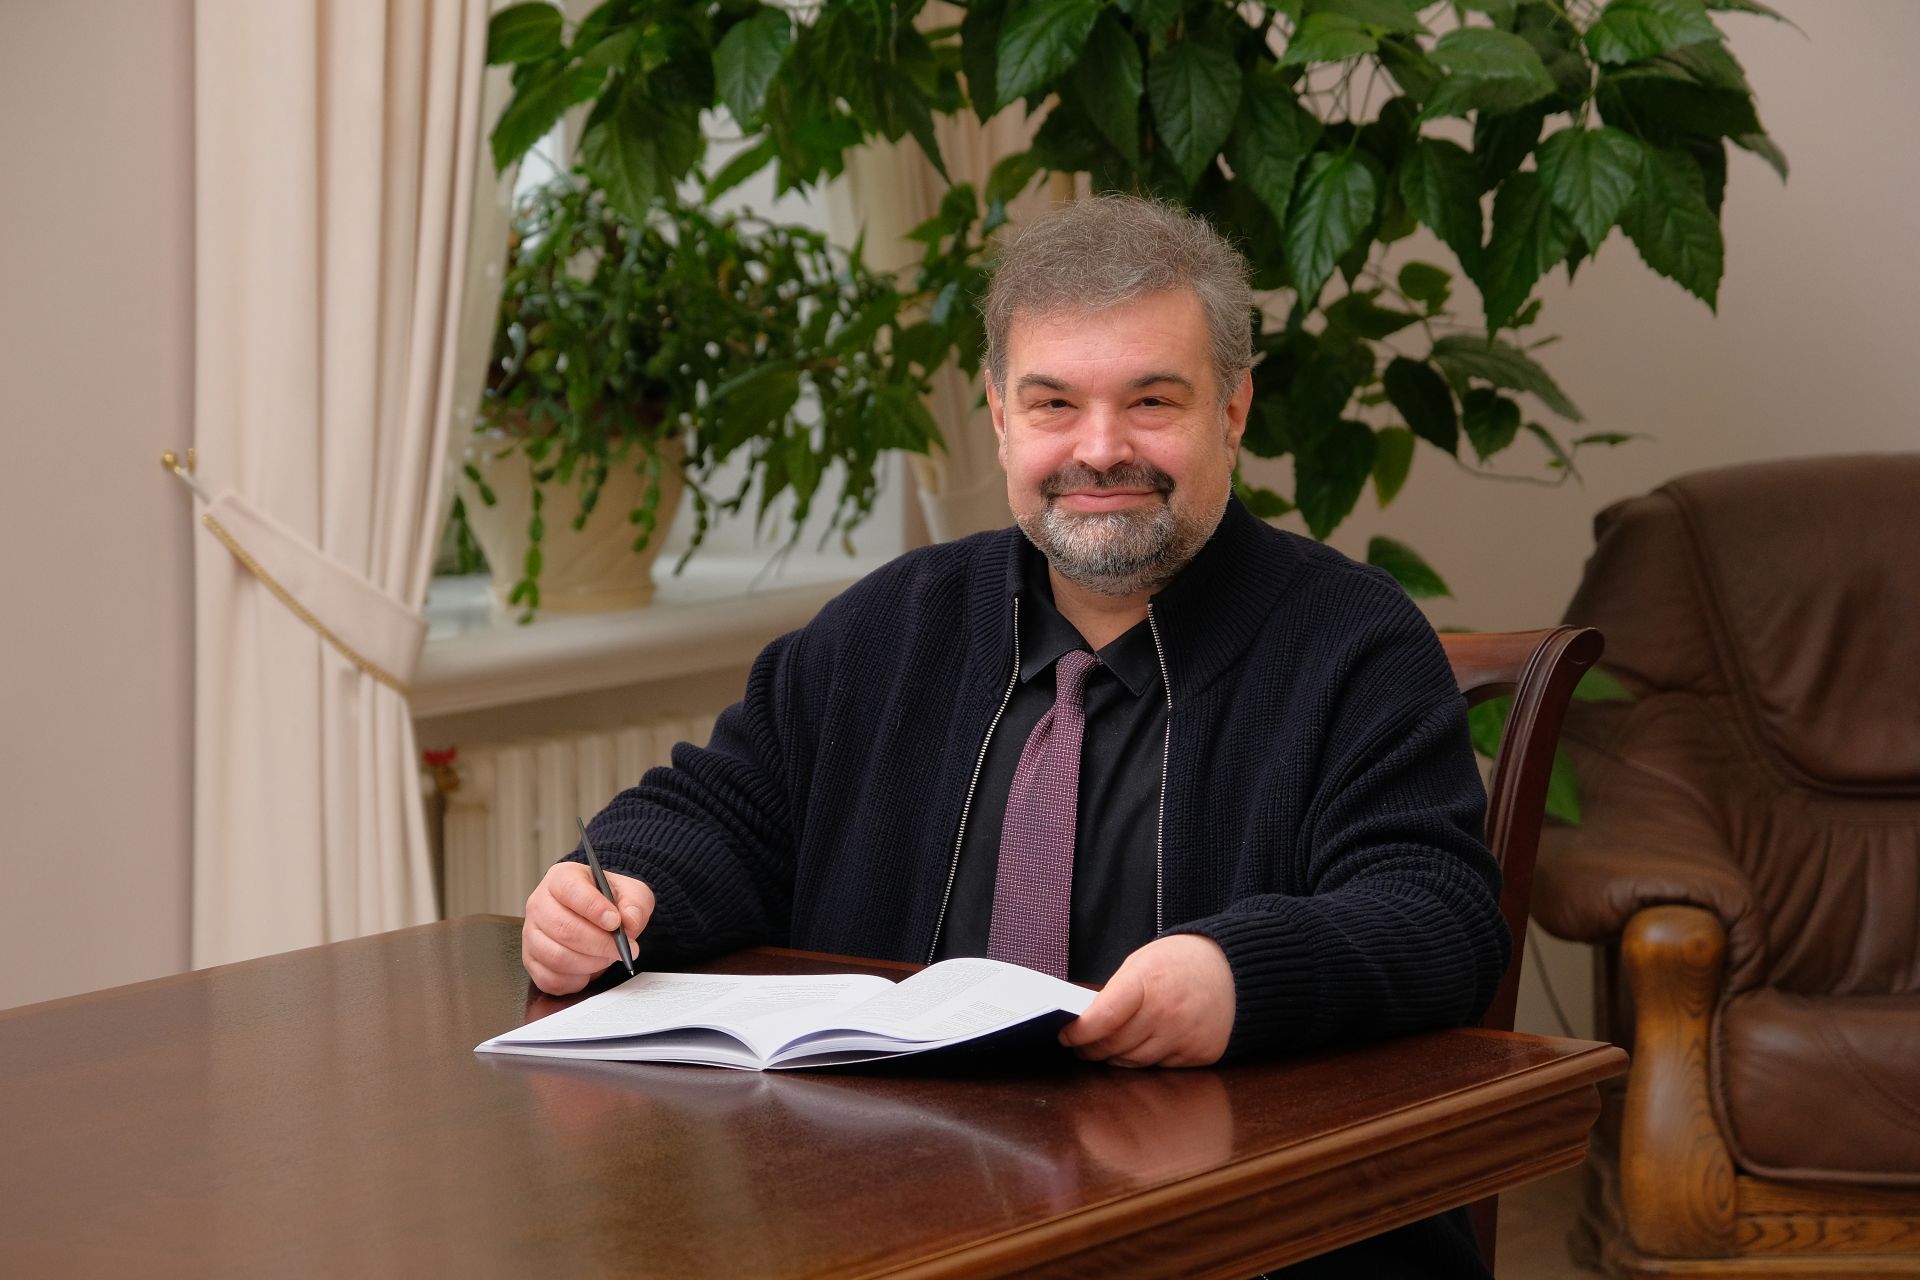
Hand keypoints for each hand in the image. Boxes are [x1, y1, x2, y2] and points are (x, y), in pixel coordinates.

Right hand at [522, 862, 654, 994]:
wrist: (598, 918)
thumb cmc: (609, 902)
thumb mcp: (631, 893)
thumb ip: (635, 904)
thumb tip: (629, 921)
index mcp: (561, 878)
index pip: (571, 890)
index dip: (594, 908)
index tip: (615, 922)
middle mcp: (539, 904)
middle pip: (563, 928)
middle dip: (598, 944)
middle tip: (622, 949)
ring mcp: (531, 933)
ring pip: (556, 957)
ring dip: (589, 964)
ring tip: (607, 958)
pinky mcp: (531, 960)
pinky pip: (550, 979)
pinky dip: (575, 981)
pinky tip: (589, 970)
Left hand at [1059, 933, 1234, 1067]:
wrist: (1236, 970)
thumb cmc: (1182, 962)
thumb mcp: (1143, 962)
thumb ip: (1116, 993)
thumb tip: (1086, 1022)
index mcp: (1147, 984)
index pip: (1102, 1019)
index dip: (1079, 1033)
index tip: (1066, 1035)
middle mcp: (1166, 1014)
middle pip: (1114, 1045)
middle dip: (1091, 1048)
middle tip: (1080, 1046)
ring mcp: (1184, 1037)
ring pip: (1134, 1062)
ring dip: (1115, 1058)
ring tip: (1105, 1050)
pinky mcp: (1199, 1055)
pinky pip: (1160, 1067)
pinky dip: (1145, 1060)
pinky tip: (1140, 1048)